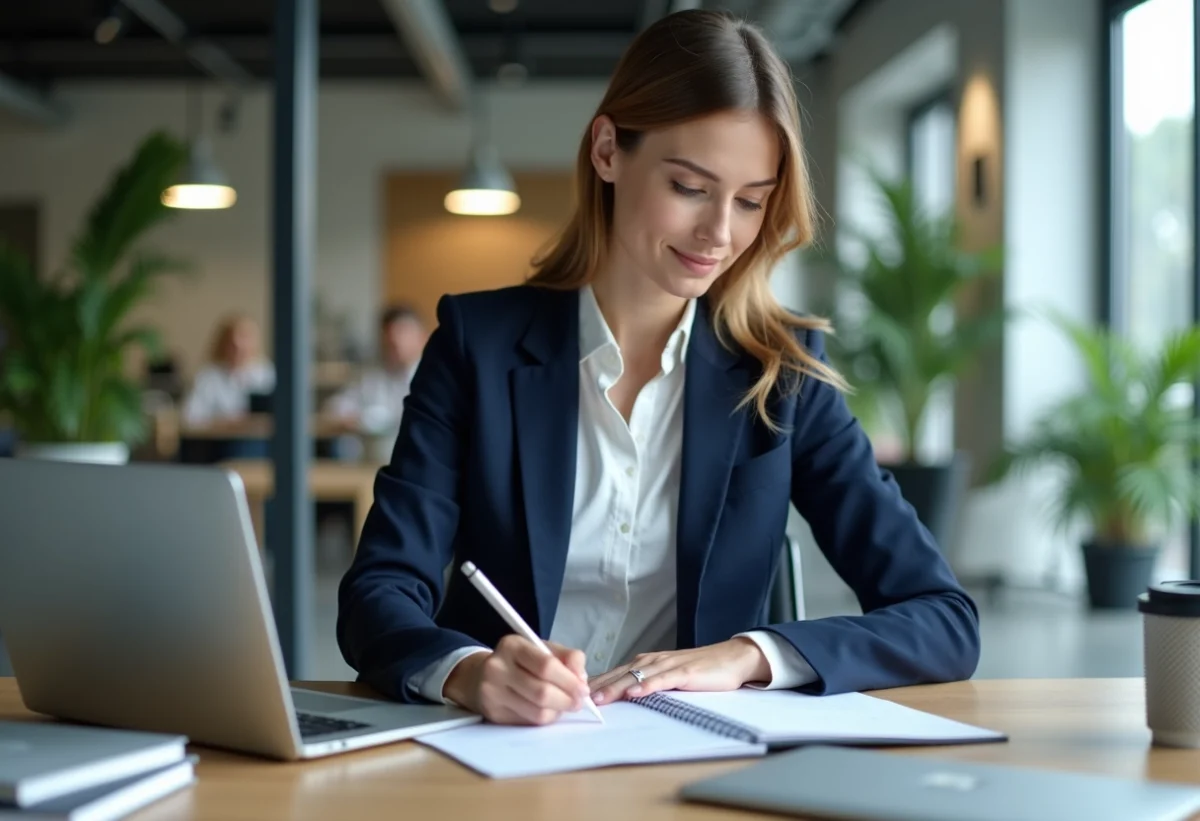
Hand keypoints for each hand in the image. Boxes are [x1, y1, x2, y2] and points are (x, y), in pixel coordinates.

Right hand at [442, 635, 590, 724]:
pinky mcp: (493, 714)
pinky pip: (529, 722)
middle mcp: (497, 668)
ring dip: (558, 711)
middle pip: (542, 692)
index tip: (583, 688)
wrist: (480, 676)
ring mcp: (492, 693)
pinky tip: (547, 710)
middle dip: (567, 700)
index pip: (546, 665)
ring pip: (537, 712)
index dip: (569, 680)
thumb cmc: (520, 661)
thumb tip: (581, 678)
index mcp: (512, 645)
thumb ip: (567, 657)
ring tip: (563, 705)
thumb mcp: (542, 649)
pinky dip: (545, 718)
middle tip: (579, 702)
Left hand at [588, 638, 770, 704]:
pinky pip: (662, 679)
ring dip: (616, 687)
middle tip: (577, 699)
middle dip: (598, 687)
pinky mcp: (685, 672)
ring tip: (599, 699)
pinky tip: (635, 693)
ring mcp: (668, 665)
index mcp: (646, 662)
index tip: (575, 696)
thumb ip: (646, 684)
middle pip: (619, 674)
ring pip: (636, 676)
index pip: (614, 673)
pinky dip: (647, 685)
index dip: (595, 684)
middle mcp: (652, 660)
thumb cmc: (699, 670)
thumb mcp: (667, 678)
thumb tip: (622, 698)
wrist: (731, 659)